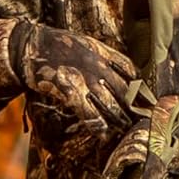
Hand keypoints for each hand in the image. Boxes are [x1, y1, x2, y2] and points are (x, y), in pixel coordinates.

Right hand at [14, 24, 136, 131]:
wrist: (31, 46)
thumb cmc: (56, 45)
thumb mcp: (85, 44)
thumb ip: (101, 56)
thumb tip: (114, 71)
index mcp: (103, 52)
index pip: (130, 70)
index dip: (140, 86)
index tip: (147, 98)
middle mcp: (99, 66)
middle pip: (125, 91)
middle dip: (135, 107)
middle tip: (143, 120)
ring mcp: (86, 80)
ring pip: (112, 105)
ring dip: (120, 120)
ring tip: (127, 130)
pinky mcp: (72, 92)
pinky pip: (90, 114)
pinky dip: (98, 126)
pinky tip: (104, 135)